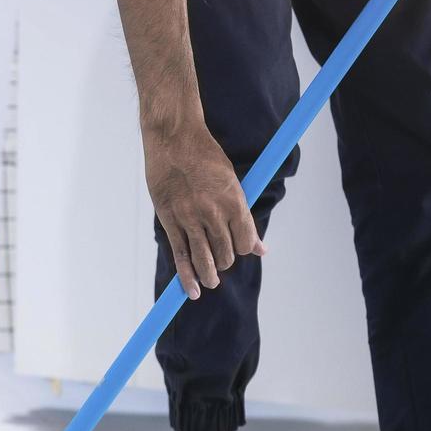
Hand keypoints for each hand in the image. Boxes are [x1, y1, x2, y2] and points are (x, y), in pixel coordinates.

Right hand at [144, 127, 265, 298]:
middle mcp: (214, 212)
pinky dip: (186, 276)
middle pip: (225, 253)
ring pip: (204, 259)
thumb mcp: (232, 182)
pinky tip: (191, 290)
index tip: (237, 247)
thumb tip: (260, 249)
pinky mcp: (170, 220)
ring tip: (210, 282)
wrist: (174, 140)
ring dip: (209, 276)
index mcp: (234, 201)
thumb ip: (243, 218)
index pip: (245, 242)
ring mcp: (190, 218)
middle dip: (225, 262)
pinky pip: (181, 255)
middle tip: (220, 262)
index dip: (243, 249)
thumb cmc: (205, 157)